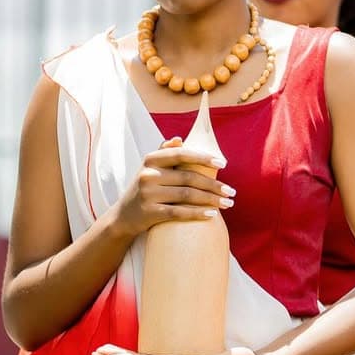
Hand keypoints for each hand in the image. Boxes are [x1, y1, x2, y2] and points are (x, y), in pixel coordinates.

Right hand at [111, 139, 235, 240]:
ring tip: (227, 203)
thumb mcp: (149, 168)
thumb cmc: (144, 188)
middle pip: (189, 178)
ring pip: (187, 195)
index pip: (181, 154)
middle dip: (214, 185)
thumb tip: (179, 139)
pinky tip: (212, 215)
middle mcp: (148, 175)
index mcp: (151, 160)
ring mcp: (148, 194)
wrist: (123, 216)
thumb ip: (164, 153)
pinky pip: (179, 212)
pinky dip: (198, 213)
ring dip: (211, 200)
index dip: (203, 158)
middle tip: (232, 192)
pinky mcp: (150, 213)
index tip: (223, 164)